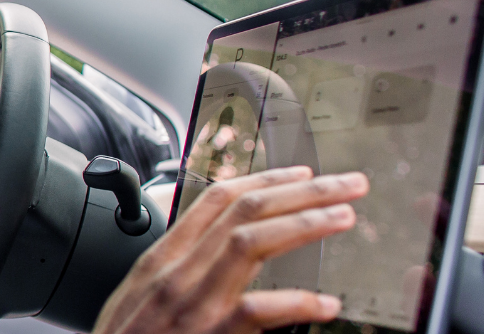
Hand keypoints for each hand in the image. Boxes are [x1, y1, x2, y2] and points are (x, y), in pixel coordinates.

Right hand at [92, 167, 368, 333]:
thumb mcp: (137, 298)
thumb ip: (175, 270)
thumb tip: (218, 254)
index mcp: (161, 259)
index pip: (217, 199)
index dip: (266, 179)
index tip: (303, 174)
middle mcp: (176, 273)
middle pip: (245, 210)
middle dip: (303, 191)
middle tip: (346, 185)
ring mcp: (192, 303)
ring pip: (253, 242)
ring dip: (306, 223)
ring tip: (344, 217)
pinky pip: (259, 310)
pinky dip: (297, 303)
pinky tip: (325, 304)